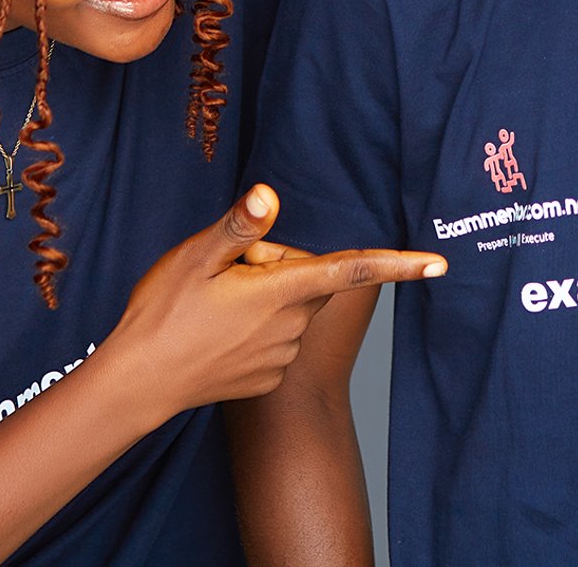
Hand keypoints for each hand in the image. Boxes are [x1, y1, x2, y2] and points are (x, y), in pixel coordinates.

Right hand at [108, 184, 442, 417]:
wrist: (138, 383)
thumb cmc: (163, 313)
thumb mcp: (196, 256)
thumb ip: (239, 226)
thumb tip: (268, 195)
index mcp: (282, 291)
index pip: (353, 269)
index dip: (400, 264)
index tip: (440, 264)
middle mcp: (292, 327)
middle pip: (305, 277)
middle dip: (275, 266)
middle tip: (224, 272)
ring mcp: (281, 358)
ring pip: (289, 308)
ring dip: (263, 299)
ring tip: (212, 307)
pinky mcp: (268, 379)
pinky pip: (274, 339)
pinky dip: (253, 329)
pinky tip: (216, 335)